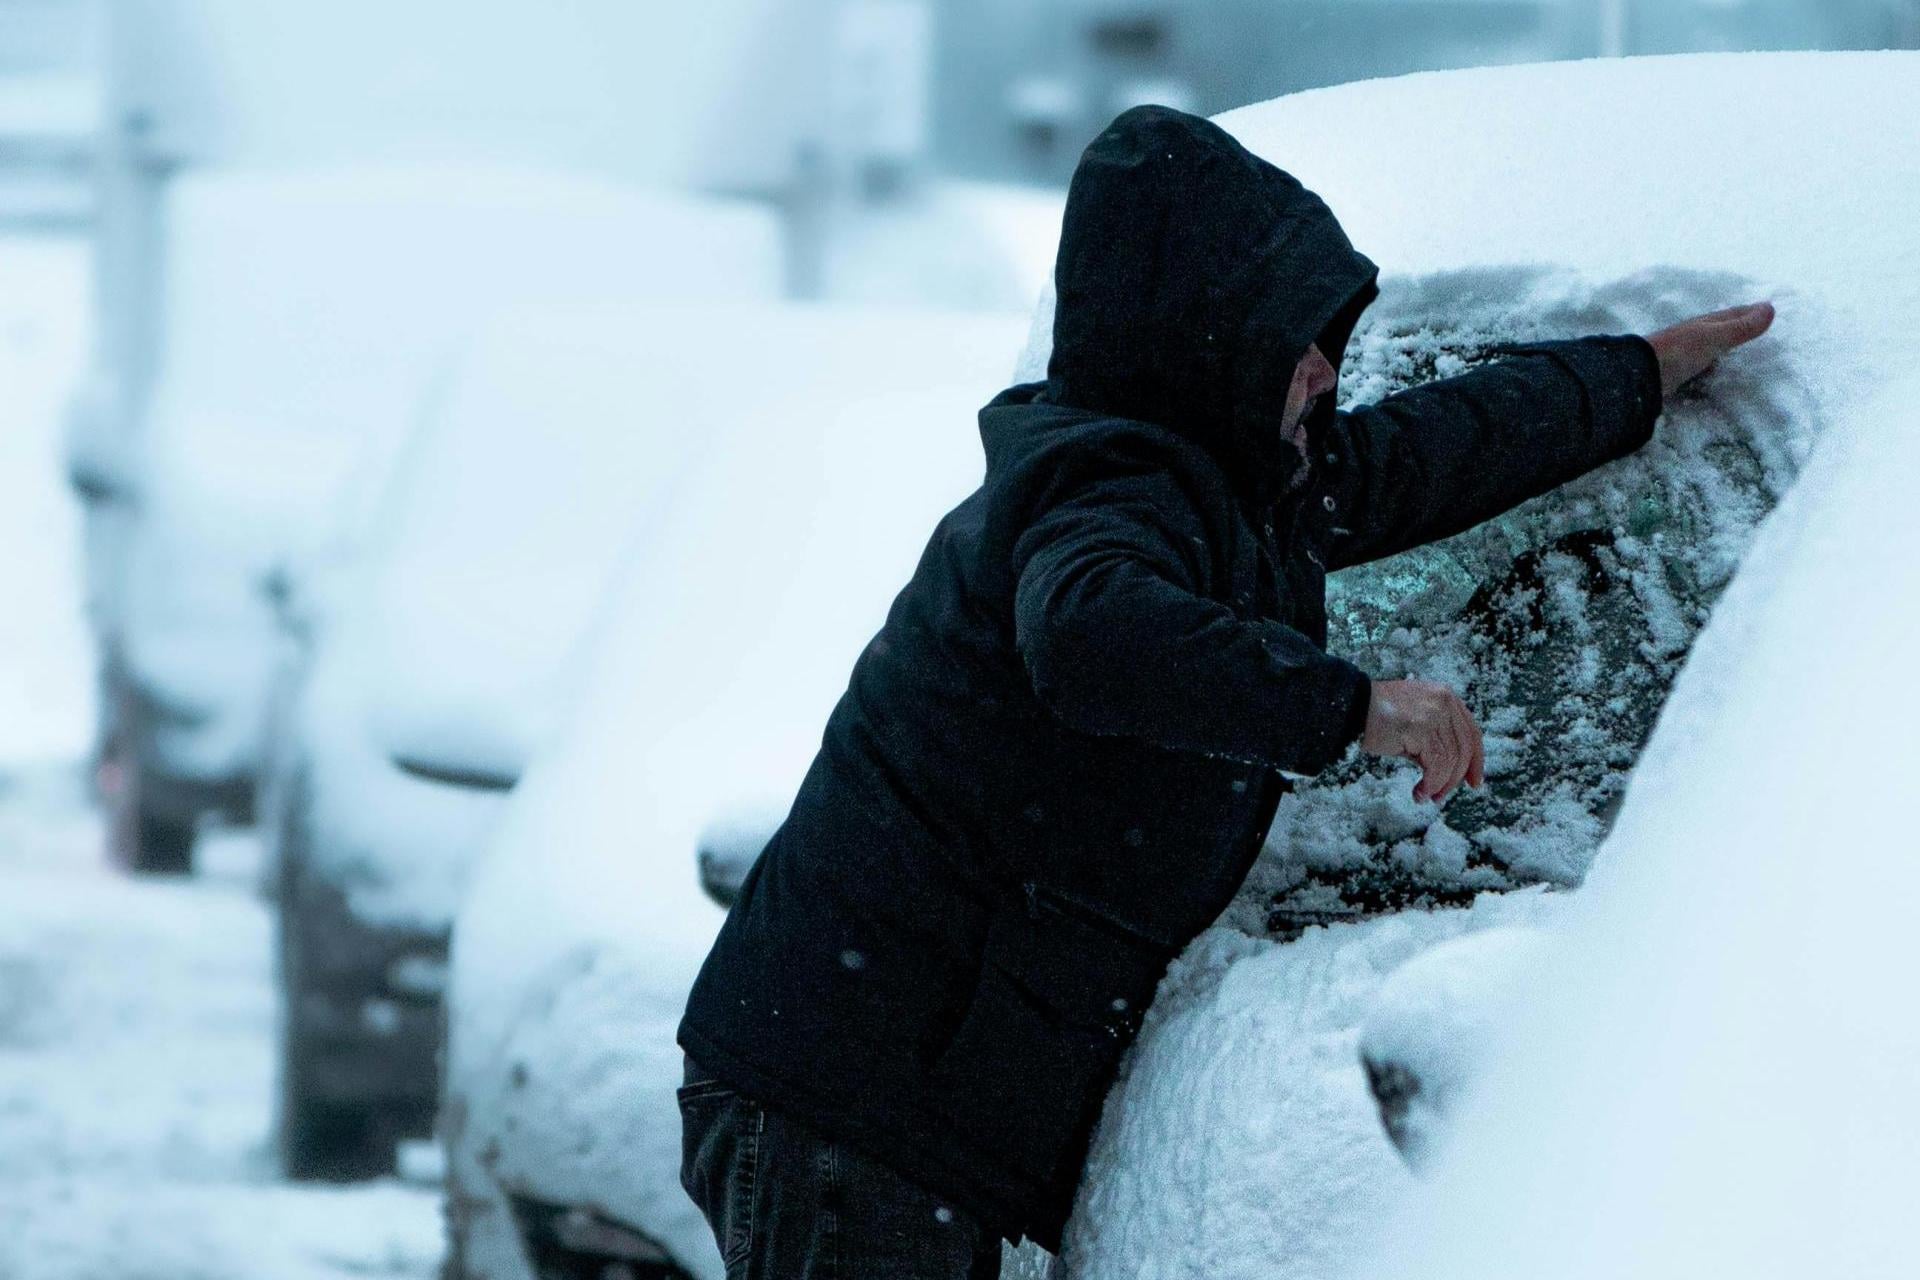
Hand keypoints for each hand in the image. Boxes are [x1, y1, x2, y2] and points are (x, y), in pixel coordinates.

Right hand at [1362, 680, 1484, 804]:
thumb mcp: (1415, 724)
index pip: (1471, 732)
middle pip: (1465, 748)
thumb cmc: (1377, 718)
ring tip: (1425, 795)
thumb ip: (1435, 740)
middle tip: (1441, 796)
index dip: (1476, 760)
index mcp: (1446, 697)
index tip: (1474, 782)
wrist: (1350, 708)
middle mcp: (1444, 701)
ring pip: (1451, 759)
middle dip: (1456, 778)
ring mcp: (1434, 713)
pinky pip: (1437, 764)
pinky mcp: (1422, 727)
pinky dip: (1431, 783)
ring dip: (1440, 784)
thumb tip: (1450, 773)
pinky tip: (1419, 791)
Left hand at [1645, 301, 1774, 397]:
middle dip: (1734, 326)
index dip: (1749, 311)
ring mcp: (1681, 355)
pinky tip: (1707, 373)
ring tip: (1733, 351)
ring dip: (1720, 347)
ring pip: (1707, 347)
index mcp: (1702, 325)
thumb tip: (1771, 308)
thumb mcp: (1714, 338)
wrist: (1638, 375)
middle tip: (1751, 325)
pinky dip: (1707, 367)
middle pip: (1718, 329)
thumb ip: (1740, 328)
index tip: (1765, 307)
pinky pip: (1697, 367)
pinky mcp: (1673, 374)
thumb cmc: (1678, 352)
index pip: (1731, 315)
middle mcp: (1691, 336)